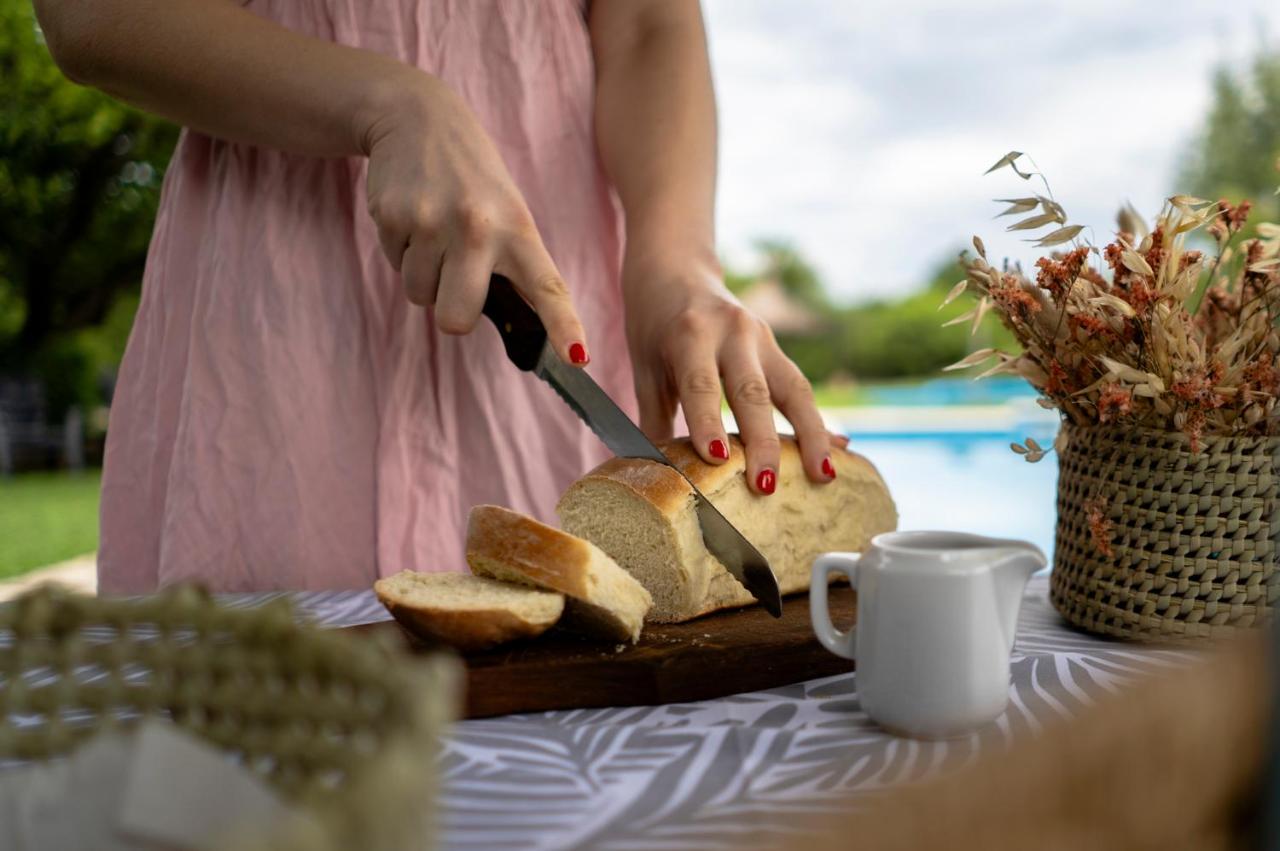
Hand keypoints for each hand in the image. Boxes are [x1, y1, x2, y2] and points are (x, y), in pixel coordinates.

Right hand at [361, 76, 588, 364]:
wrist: (417, 118)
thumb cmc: (472, 180)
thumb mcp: (507, 210)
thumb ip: (512, 264)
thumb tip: (514, 324)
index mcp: (518, 230)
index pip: (547, 287)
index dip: (562, 326)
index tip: (576, 356)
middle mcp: (478, 229)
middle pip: (457, 320)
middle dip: (451, 311)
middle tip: (456, 275)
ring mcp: (432, 224)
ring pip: (421, 297)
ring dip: (425, 276)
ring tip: (434, 232)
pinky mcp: (394, 218)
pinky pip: (396, 267)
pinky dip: (403, 252)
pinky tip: (413, 217)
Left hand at [623, 249, 842, 493]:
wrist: (677, 270)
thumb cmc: (655, 325)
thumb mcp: (644, 366)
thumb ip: (653, 419)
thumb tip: (658, 476)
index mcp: (691, 333)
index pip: (701, 384)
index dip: (708, 421)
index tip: (716, 458)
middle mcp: (733, 332)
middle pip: (754, 391)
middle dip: (763, 442)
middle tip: (767, 486)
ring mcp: (762, 338)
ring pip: (794, 389)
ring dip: (811, 435)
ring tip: (823, 476)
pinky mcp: (777, 349)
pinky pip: (800, 388)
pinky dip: (817, 422)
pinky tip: (837, 452)